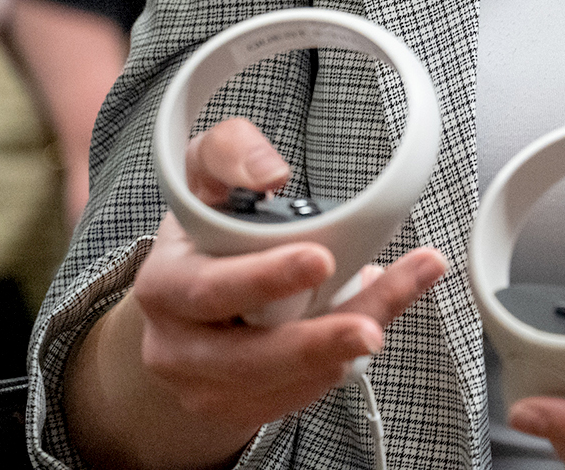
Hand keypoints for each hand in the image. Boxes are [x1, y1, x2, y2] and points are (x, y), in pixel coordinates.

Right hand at [78, 116, 448, 452]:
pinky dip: (345, 361)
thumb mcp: (203, 179)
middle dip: (316, 343)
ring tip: (399, 296)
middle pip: (249, 358)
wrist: (187, 307)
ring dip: (349, 348)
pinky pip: (302, 395)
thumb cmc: (205, 235)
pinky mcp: (242, 411)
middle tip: (370, 328)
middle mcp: (177, 347)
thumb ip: (228, 152)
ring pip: (288, 381)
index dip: (264, 278)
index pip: (209, 289)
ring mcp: (206, 388)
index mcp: (165, 286)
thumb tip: (271, 170)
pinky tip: (377, 318)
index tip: (321, 259)